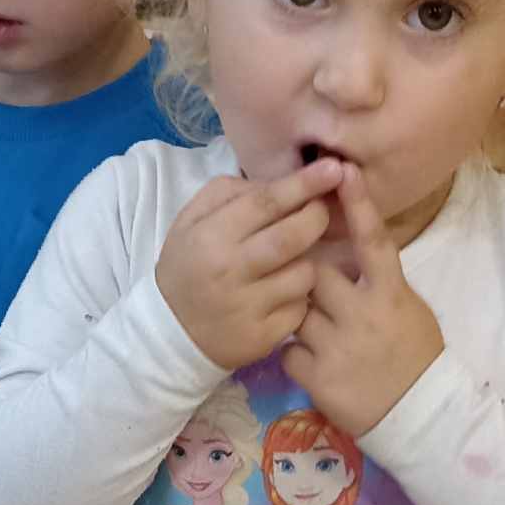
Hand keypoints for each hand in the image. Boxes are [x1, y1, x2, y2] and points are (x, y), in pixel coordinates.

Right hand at [155, 157, 345, 368]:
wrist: (170, 334)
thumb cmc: (186, 268)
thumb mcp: (190, 222)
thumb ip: (228, 194)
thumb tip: (278, 184)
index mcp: (211, 236)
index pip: (266, 203)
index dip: (304, 183)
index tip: (334, 168)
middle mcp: (231, 270)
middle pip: (294, 236)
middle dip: (317, 217)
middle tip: (321, 211)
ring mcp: (249, 307)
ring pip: (304, 274)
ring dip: (307, 262)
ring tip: (289, 263)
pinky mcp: (263, 336)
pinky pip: (301, 308)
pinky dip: (299, 298)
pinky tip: (281, 296)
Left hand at [281, 166, 443, 434]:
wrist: (419, 416)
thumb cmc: (415, 356)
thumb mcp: (408, 309)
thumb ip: (380, 282)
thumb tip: (352, 251)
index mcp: (392, 294)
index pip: (373, 241)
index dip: (359, 205)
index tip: (342, 172)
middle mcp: (364, 316)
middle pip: (315, 273)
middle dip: (303, 272)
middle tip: (301, 275)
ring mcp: (339, 347)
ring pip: (296, 310)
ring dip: (297, 313)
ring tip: (315, 328)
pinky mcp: (318, 377)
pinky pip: (288, 350)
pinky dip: (294, 352)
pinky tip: (311, 360)